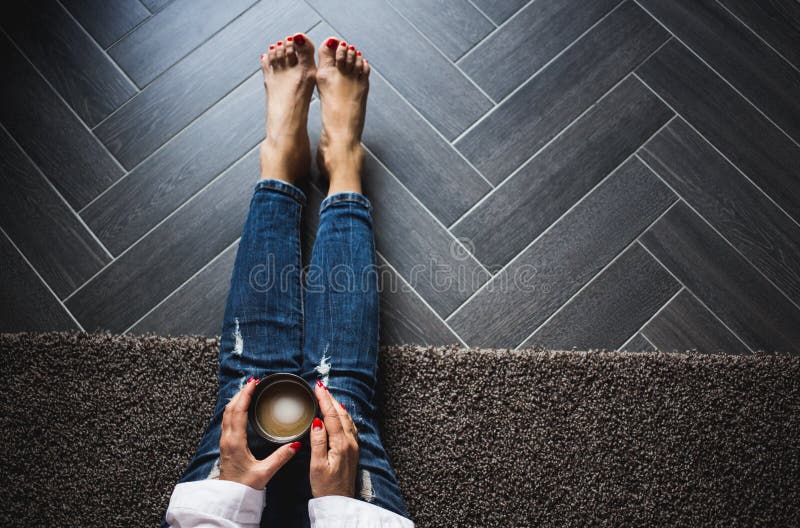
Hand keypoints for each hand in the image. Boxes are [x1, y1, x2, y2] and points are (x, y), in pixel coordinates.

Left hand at [218, 377, 300, 488]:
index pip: (238, 411)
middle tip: (254, 382)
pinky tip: (242, 409)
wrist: (230, 498)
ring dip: (237, 400)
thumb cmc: (244, 487)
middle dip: (241, 393)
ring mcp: (225, 442)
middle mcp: (228, 439)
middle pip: (230, 408)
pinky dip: (234, 409)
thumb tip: (296, 445)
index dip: (245, 395)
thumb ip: (281, 457)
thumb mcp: (265, 472)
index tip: (254, 383)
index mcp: (236, 442)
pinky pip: (227, 420)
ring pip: (227, 413)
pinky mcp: (226, 445)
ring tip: (248, 391)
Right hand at [309, 381, 358, 497]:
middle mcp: (350, 442)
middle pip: (340, 414)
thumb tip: (317, 421)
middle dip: (330, 398)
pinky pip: (349, 427)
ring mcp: (353, 446)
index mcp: (341, 444)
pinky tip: (338, 414)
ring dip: (336, 406)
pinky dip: (342, 416)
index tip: (317, 386)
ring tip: (327, 396)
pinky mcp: (352, 451)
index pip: (331, 415)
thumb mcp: (317, 465)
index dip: (324, 399)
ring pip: (346, 419)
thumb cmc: (326, 487)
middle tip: (320, 386)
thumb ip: (318, 442)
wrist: (339, 503)